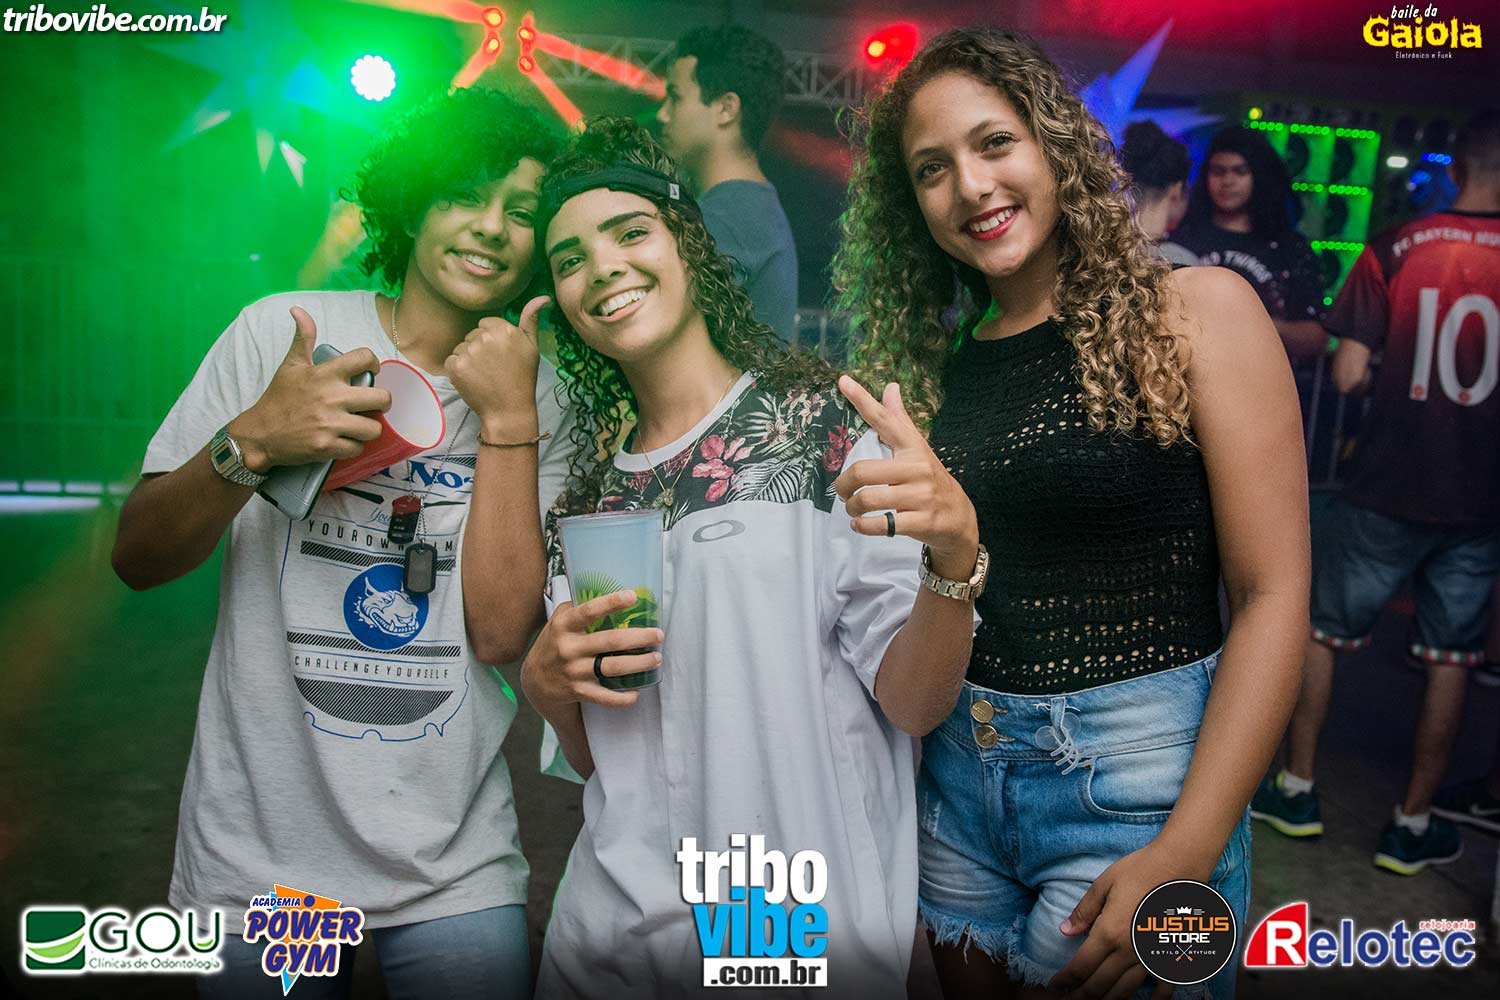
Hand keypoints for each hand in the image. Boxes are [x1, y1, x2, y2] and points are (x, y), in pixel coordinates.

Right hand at [229, 307, 390, 472]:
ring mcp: (330, 424)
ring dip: (369, 428)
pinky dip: (353, 447)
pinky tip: (344, 440)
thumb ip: (302, 338)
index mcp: (325, 374)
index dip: (373, 363)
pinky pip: (358, 448)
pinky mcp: (327, 447)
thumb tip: (298, 310)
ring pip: (374, 428)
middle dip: (382, 402)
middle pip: (382, 398)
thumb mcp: (291, 365)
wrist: (259, 434)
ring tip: (359, 424)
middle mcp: (331, 397)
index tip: (371, 371)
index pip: (365, 358)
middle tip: (373, 404)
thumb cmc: (278, 398)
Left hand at [446, 295, 549, 436]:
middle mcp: (486, 337)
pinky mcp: (456, 366)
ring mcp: (469, 351)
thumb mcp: (532, 347)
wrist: (509, 410)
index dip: (492, 340)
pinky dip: (458, 371)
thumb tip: (543, 297)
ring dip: (468, 359)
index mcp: (505, 329)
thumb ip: (531, 320)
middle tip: (492, 368)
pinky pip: (451, 360)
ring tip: (483, 375)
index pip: (486, 324)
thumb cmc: (522, 379)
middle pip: (472, 335)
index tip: (500, 356)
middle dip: (479, 348)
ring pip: (461, 347)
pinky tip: (472, 380)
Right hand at [520, 589, 662, 716]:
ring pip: (612, 668)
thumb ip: (579, 608)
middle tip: (659, 635)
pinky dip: (621, 698)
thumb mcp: (558, 621)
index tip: (632, 596)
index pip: (589, 611)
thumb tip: (610, 590)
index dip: (611, 603)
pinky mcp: (578, 691)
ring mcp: (574, 671)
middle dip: (639, 638)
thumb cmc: (554, 642)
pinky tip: (636, 693)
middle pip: (610, 641)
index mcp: (564, 626)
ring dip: (638, 664)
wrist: (535, 680)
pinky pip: (603, 697)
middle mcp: (569, 648)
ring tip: (657, 659)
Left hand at [833, 375, 978, 579]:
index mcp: (914, 448)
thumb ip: (900, 421)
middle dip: (844, 484)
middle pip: (864, 471)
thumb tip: (891, 387)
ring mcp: (921, 496)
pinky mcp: (921, 521)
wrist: (960, 520)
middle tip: (842, 492)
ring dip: (852, 508)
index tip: (843, 381)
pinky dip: (864, 526)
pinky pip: (882, 524)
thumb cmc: (931, 481)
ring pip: (869, 499)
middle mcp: (918, 468)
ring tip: (853, 510)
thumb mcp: (917, 450)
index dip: (863, 400)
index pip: (885, 420)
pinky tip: (860, 525)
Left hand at [1049, 842, 1181, 999]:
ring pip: (1125, 990)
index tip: (1055, 986)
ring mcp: (1151, 956)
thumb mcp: (1104, 884)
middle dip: (1081, 996)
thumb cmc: (1140, 870)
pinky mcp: (1169, 954)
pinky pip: (1164, 986)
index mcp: (1109, 933)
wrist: (1180, 865)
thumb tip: (1065, 930)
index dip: (1066, 980)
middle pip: (1100, 985)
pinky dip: (1155, 998)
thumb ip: (1084, 911)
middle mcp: (1129, 951)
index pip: (1081, 966)